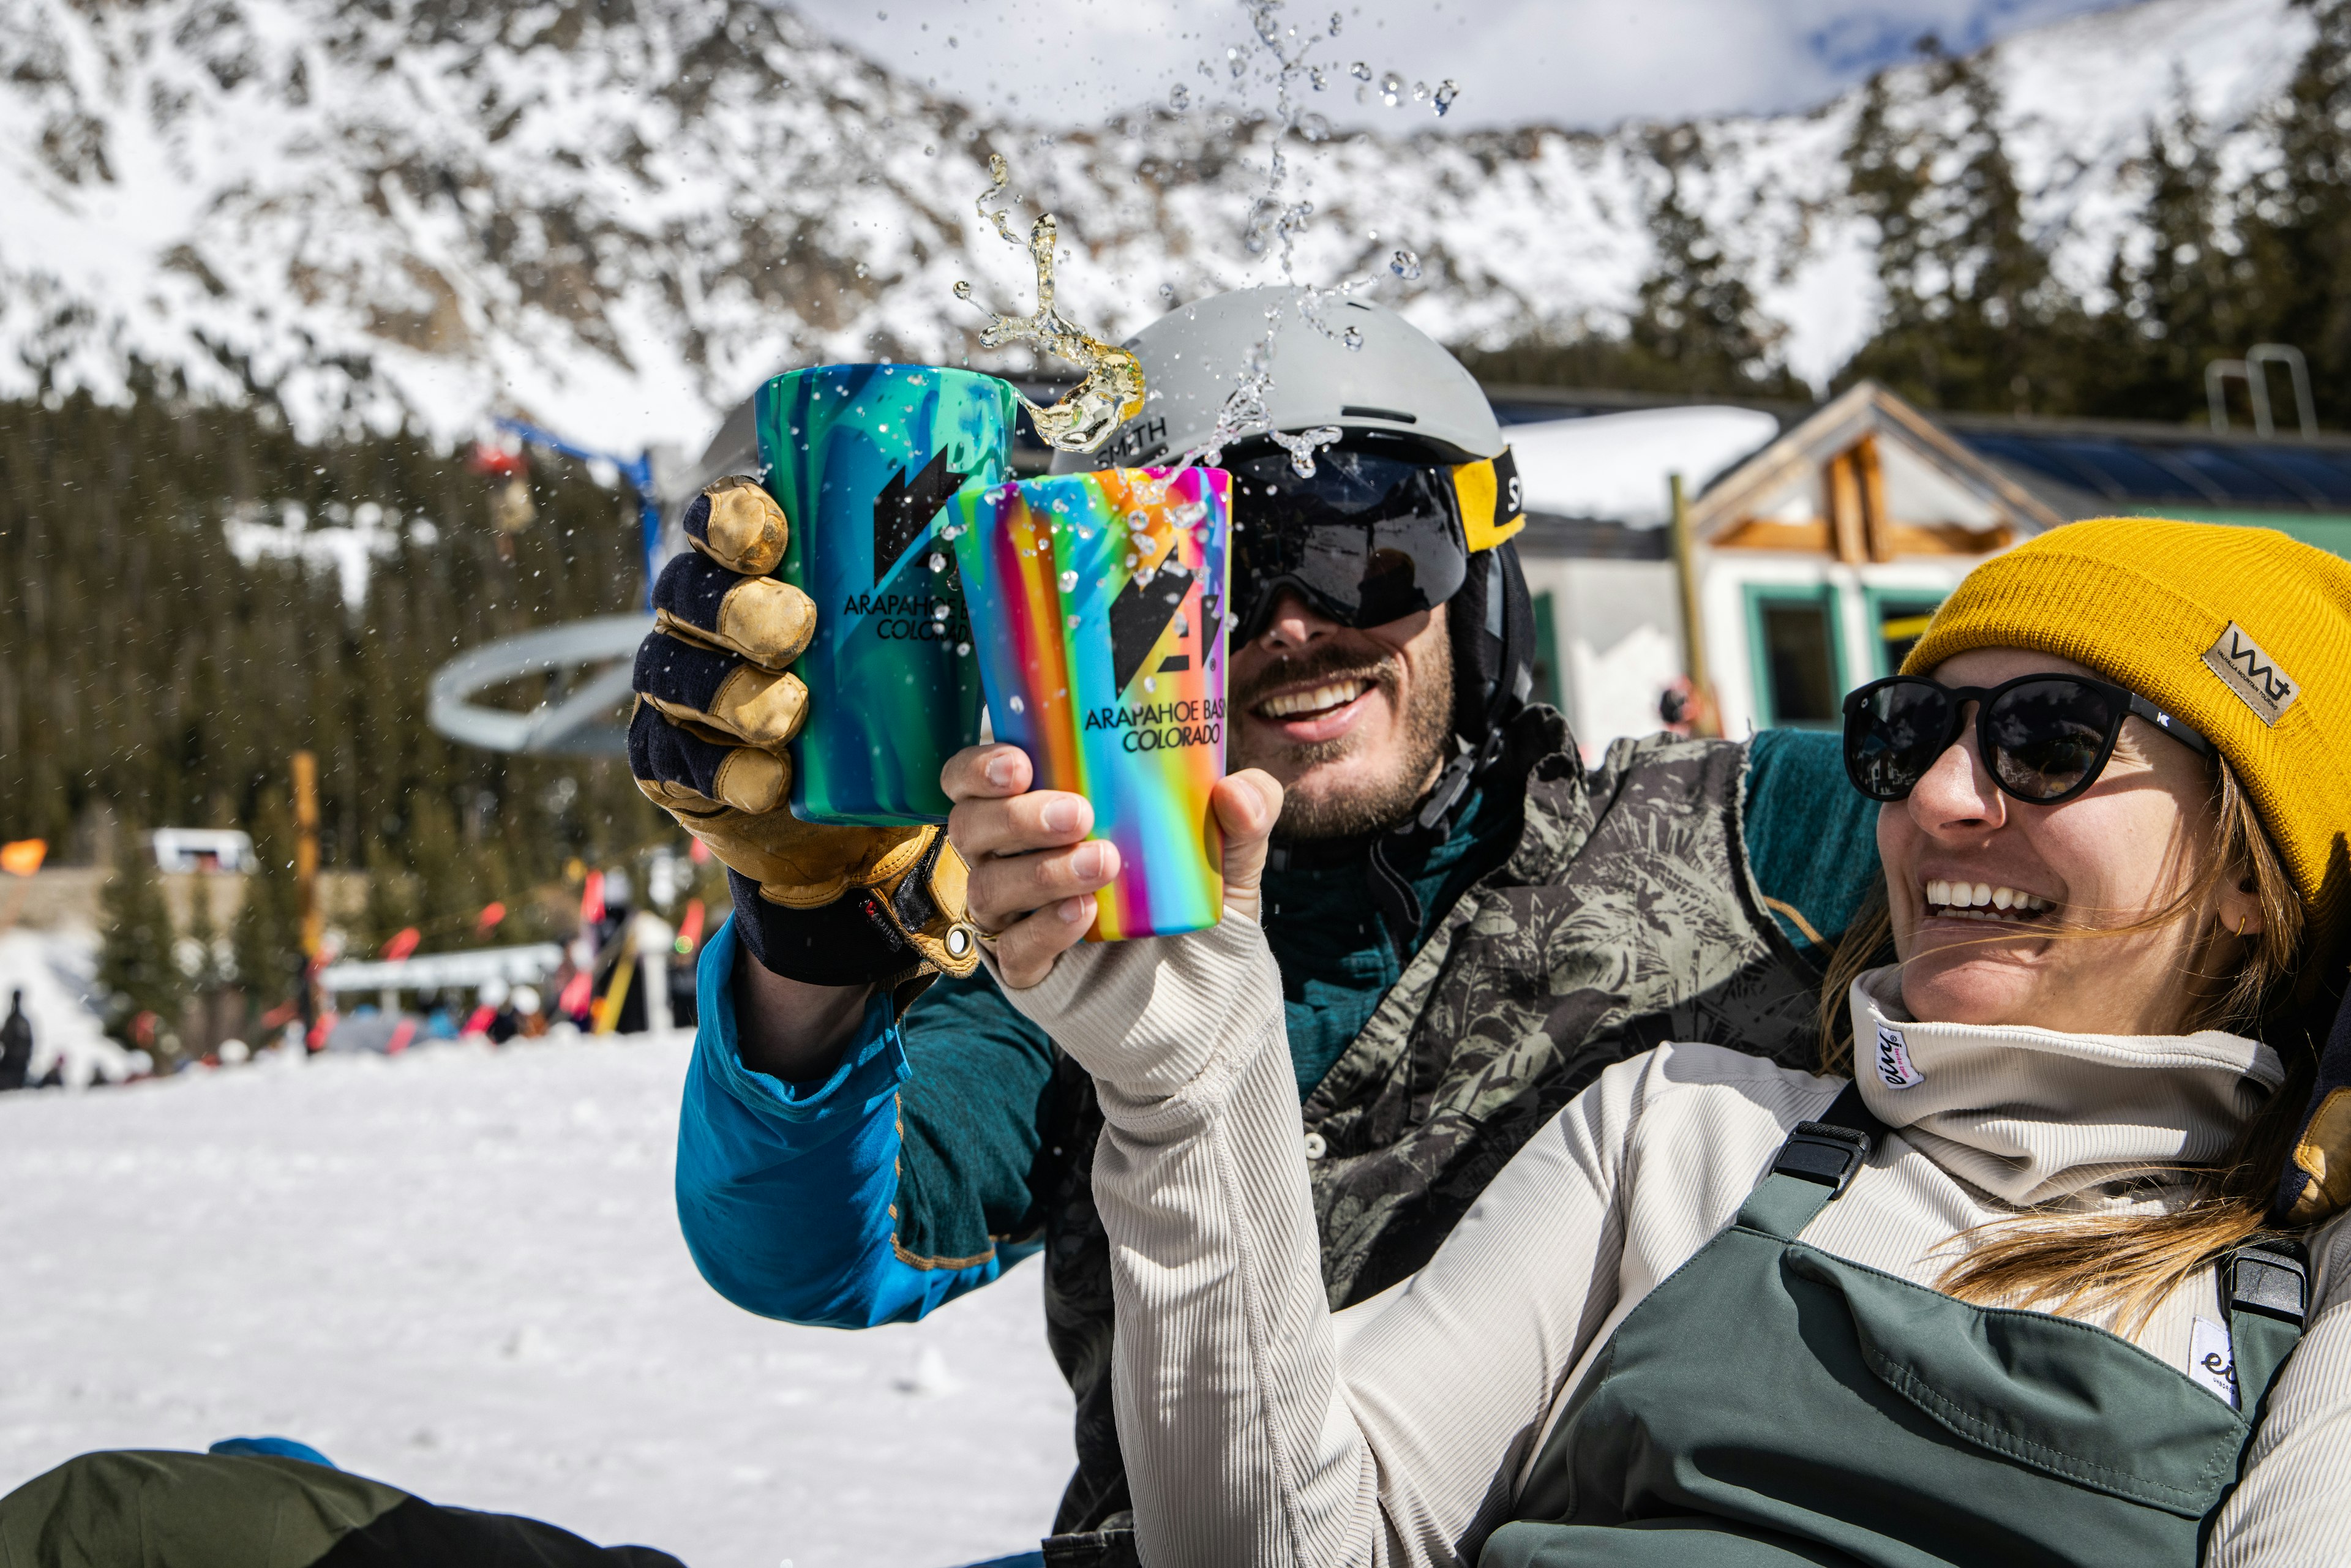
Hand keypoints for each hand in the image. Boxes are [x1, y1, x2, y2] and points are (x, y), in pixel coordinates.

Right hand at [629, 477, 978, 989]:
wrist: (855, 808)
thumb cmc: (887, 693)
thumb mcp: (922, 634)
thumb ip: (944, 582)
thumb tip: (1004, 523)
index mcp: (754, 566)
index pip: (721, 517)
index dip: (734, 518)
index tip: (776, 533)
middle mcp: (702, 616)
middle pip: (691, 592)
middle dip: (742, 608)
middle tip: (799, 629)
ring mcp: (678, 688)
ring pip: (678, 674)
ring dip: (736, 692)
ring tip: (793, 714)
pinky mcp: (671, 761)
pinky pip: (681, 761)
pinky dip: (730, 771)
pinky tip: (770, 779)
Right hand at [945, 743, 1281, 988]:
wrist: (1212, 998)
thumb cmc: (1200, 907)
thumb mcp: (1233, 856)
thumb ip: (1247, 812)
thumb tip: (1235, 790)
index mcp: (1045, 814)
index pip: (977, 781)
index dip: (979, 766)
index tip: (1020, 761)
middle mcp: (1017, 861)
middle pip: (972, 826)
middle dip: (1016, 815)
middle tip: (1078, 813)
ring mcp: (1019, 919)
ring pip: (988, 885)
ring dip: (1041, 870)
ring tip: (1105, 863)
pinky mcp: (1030, 973)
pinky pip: (1013, 948)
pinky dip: (1045, 926)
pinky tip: (1085, 914)